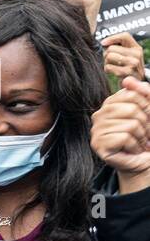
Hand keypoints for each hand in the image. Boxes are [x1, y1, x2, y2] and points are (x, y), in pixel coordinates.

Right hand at [91, 77, 149, 193]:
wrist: (144, 160)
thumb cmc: (146, 136)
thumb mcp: (149, 110)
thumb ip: (143, 93)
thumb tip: (127, 80)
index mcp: (110, 104)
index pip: (131, 94)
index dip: (146, 106)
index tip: (146, 118)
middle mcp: (99, 115)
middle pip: (131, 109)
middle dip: (145, 123)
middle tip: (143, 134)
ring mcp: (96, 130)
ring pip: (130, 124)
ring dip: (141, 136)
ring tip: (138, 142)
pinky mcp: (98, 145)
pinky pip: (125, 138)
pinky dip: (134, 145)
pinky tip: (132, 149)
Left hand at [102, 32, 145, 81]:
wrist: (133, 84)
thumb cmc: (125, 68)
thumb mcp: (126, 56)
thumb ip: (118, 47)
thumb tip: (103, 43)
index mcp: (136, 48)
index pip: (125, 36)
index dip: (111, 38)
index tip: (103, 43)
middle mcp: (137, 54)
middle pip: (111, 48)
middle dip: (106, 54)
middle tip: (110, 61)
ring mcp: (134, 63)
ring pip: (109, 56)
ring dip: (106, 62)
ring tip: (112, 66)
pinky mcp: (127, 72)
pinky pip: (108, 67)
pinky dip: (107, 70)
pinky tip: (113, 72)